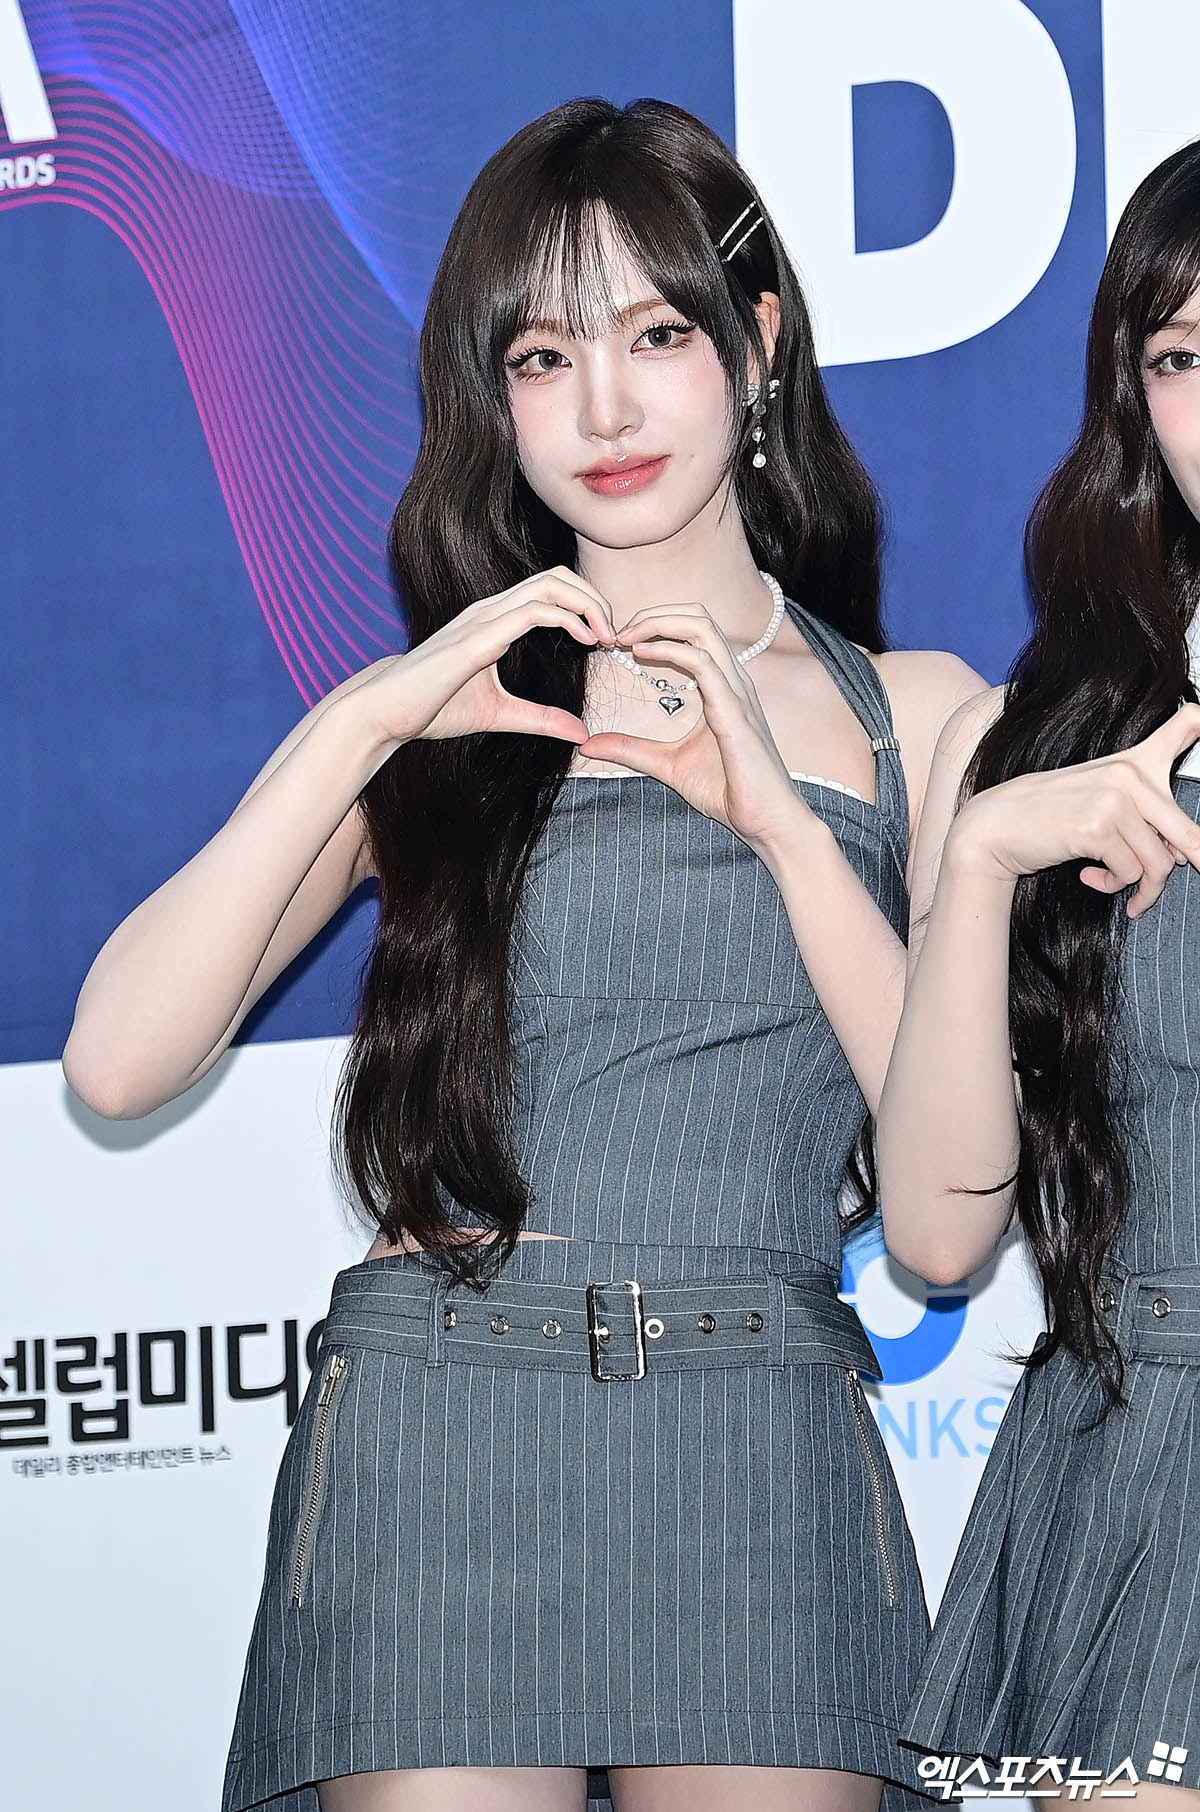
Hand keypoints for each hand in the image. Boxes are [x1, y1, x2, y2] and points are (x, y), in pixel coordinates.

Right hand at [350, 566, 617, 750]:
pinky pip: (532, 611)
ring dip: (588, 605)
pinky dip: (568, 619)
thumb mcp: (500, 715)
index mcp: (494, 620)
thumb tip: (579, 734)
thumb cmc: (431, 709)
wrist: (385, 712)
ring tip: (606, 636)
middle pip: (556, 576)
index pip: (549, 590)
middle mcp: (490, 610)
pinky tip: (586, 641)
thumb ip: (540, 719)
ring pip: (550, 585)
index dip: (585, 606)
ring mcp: (483, 618)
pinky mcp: (478, 638)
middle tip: (614, 634)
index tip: (605, 640)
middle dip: (594, 598)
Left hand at [575, 603, 808, 848]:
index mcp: (722, 686)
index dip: (655, 625)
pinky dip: (670, 650)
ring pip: (703, 628)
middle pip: (698, 616)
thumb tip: (589, 745)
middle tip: (618, 632)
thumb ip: (631, 750)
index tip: (619, 641)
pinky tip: (642, 653)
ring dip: (659, 624)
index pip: (694, 630)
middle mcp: (733, 680)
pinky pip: (704, 664)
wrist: (766, 823)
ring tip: (626, 636)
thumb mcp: (667, 765)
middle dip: (655, 614)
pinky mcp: (735, 712)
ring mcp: (736, 692)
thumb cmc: (729, 792)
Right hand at [951, 702, 1199, 917]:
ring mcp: (1115, 800)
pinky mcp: (1098, 828)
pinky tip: (1091, 877)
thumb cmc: (1048, 815)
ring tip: (1118, 886)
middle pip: (1188, 834)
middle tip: (1171, 884)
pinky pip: (1129, 873)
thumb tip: (1185, 853)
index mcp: (1134, 760)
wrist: (995, 827)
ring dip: (1140, 887)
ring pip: (1158, 864)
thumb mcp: (1098, 794)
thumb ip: (1144, 811)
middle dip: (1189, 867)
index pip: (1189, 724)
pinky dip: (1115, 886)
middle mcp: (1130, 774)